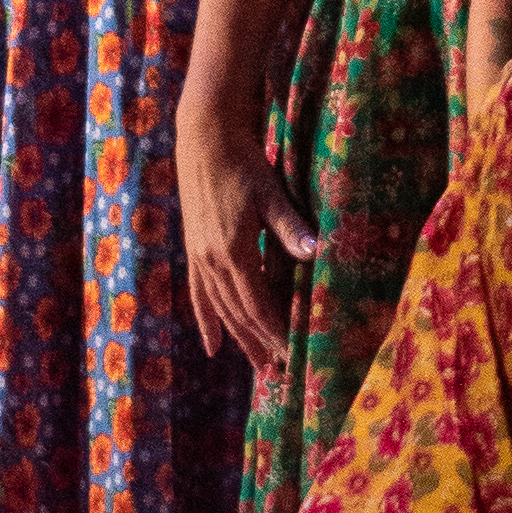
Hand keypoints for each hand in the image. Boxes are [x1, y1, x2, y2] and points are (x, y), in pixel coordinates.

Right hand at [179, 108, 315, 370]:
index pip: (258, 303)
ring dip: (238, 339)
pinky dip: (207, 321)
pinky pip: (200, 294)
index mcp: (234, 250)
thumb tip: (317, 252)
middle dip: (259, 343)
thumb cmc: (244, 164)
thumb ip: (291, 227)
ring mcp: (199, 256)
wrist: (204, 140)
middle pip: (238, 313)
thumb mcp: (271, 194)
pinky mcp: (194, 249)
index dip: (274, 330)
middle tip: (279, 373)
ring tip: (255, 365)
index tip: (291, 353)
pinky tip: (212, 345)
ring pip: (220, 308)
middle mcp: (212, 260)